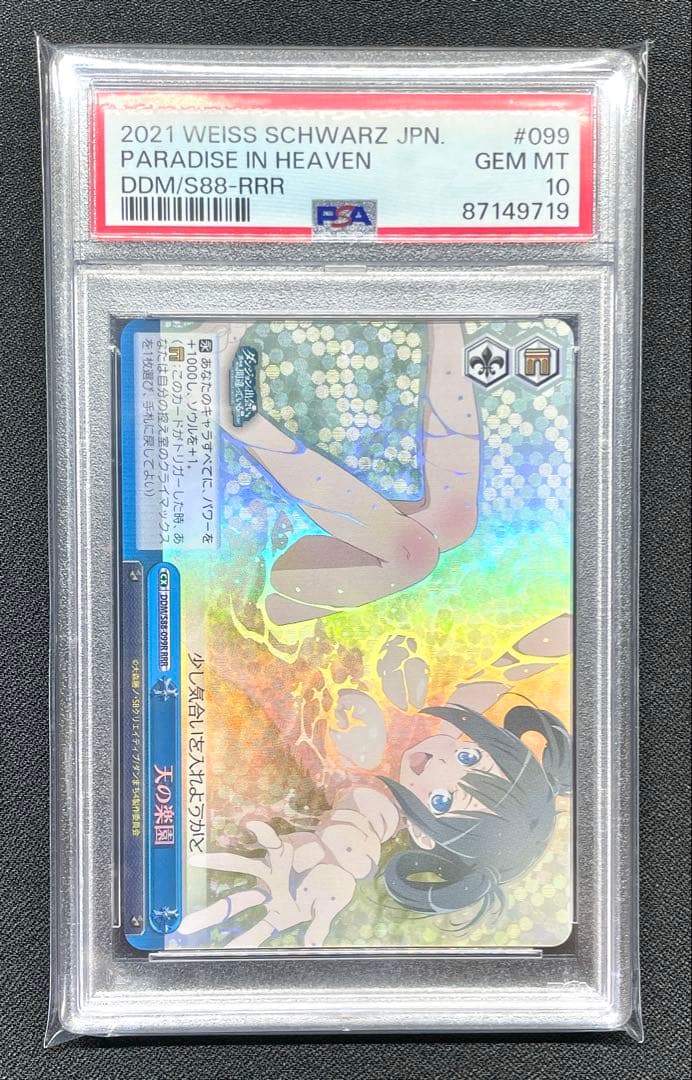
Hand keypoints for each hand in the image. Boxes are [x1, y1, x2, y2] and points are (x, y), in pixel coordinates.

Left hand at [190, 820, 355, 948]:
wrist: (343, 858)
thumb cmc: (334, 886)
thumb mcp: (329, 907)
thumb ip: (320, 925)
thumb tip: (314, 944)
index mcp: (280, 912)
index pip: (257, 931)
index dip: (241, 942)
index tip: (221, 954)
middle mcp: (269, 892)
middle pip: (235, 904)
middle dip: (212, 915)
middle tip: (185, 926)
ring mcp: (271, 871)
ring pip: (241, 867)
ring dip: (219, 862)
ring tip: (194, 859)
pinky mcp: (280, 850)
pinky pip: (268, 841)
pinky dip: (261, 833)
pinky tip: (251, 825)